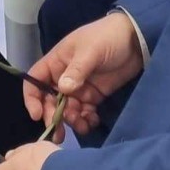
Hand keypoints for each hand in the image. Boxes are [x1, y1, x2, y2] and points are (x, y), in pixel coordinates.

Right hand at [25, 11, 143, 138]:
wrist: (136, 39)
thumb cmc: (107, 38)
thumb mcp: (90, 51)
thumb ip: (76, 70)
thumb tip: (63, 90)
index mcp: (57, 62)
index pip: (35, 80)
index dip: (32, 98)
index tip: (37, 115)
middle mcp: (64, 76)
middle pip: (50, 100)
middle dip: (53, 116)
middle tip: (60, 132)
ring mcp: (79, 88)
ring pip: (67, 110)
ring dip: (71, 121)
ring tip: (82, 125)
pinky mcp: (94, 96)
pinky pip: (85, 113)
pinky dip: (86, 120)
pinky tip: (93, 121)